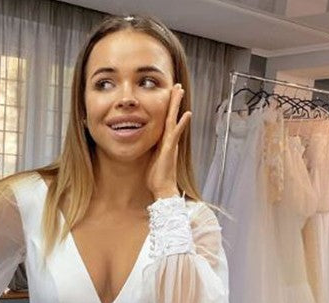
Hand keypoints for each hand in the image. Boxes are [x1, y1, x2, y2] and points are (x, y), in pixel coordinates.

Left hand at [146, 83, 191, 198]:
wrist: (163, 189)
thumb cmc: (156, 178)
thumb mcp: (149, 159)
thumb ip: (149, 149)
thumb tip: (141, 144)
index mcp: (163, 142)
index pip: (165, 120)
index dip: (167, 108)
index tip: (169, 95)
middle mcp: (169, 140)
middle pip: (171, 116)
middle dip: (174, 101)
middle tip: (177, 86)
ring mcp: (170, 144)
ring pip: (174, 120)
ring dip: (177, 106)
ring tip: (180, 91)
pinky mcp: (169, 150)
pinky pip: (176, 134)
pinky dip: (181, 124)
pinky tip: (186, 114)